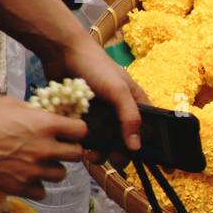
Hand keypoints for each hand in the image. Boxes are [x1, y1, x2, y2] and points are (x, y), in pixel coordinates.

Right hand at [0, 97, 87, 199]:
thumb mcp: (12, 104)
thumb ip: (35, 113)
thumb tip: (46, 117)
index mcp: (45, 124)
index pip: (82, 131)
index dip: (77, 131)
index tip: (70, 132)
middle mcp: (45, 148)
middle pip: (76, 155)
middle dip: (68, 150)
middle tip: (56, 149)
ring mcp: (33, 170)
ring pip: (61, 175)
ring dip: (52, 169)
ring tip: (38, 163)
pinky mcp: (20, 187)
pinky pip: (42, 192)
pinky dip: (37, 186)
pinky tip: (27, 178)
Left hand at [44, 37, 149, 163]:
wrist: (62, 51)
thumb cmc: (96, 66)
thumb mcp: (118, 91)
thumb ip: (130, 117)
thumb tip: (136, 147)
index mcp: (135, 102)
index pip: (148, 128)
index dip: (149, 144)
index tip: (150, 161)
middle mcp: (119, 109)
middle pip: (125, 138)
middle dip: (120, 152)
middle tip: (114, 160)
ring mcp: (100, 113)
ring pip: (104, 139)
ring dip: (100, 150)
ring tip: (91, 155)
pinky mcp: (82, 114)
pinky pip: (86, 134)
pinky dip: (84, 142)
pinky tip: (80, 147)